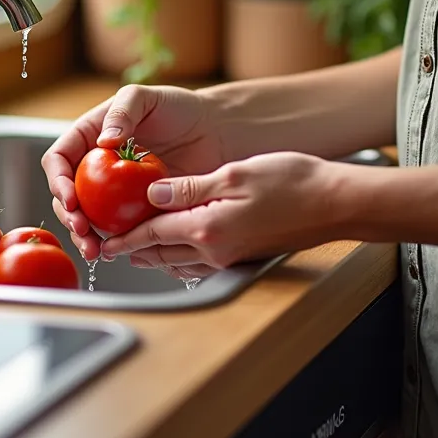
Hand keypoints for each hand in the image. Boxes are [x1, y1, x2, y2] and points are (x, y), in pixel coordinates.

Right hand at [42, 84, 225, 260]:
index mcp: (89, 137)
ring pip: (88, 218)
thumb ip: (122, 111)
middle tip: (82, 231)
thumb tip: (102, 142)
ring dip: (85, 238)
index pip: (59, 160)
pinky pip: (119, 230)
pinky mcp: (136, 211)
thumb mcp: (146, 97)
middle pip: (67, 196)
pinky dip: (115, 243)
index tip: (71, 199)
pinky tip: (118, 251)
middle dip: (68, 217)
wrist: (216, 132)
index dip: (58, 181)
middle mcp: (95, 167)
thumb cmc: (180, 108)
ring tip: (95, 251)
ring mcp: (115, 192)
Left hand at [101, 152, 342, 271]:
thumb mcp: (234, 174)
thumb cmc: (293, 183)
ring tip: (134, 247)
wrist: (336, 204)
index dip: (124, 236)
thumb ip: (189, 187)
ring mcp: (230, 256)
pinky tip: (176, 249)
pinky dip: (179, 258)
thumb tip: (153, 192)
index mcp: (207, 228)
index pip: (153, 234)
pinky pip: (200, 262)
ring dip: (154, 255)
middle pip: (161, 253)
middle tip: (108, 244)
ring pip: (179, 261)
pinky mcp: (242, 255)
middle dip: (132, 250)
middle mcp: (215, 250)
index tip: (102, 240)